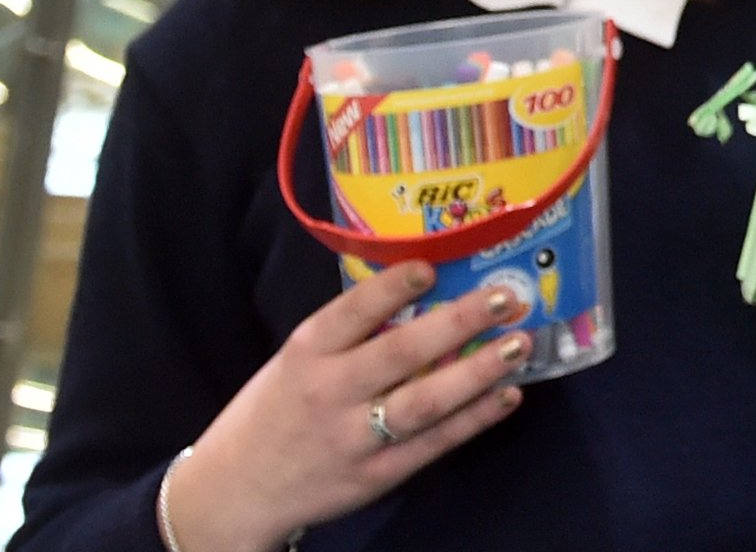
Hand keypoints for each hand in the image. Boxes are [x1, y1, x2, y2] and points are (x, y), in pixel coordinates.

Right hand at [162, 263, 528, 551]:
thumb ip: (349, 336)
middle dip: (456, 323)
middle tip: (504, 297)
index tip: (430, 265)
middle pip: (399, 354)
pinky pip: (433, 443)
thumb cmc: (276, 411)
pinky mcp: (376, 475)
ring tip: (518, 344)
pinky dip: (474, 420)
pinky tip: (506, 396)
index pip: (350, 313)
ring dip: (477, 372)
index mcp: (306, 354)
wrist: (236, 490)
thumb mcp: (295, 363)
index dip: (391, 288)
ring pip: (424, 402)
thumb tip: (425, 295)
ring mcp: (355, 437)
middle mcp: (330, 393)